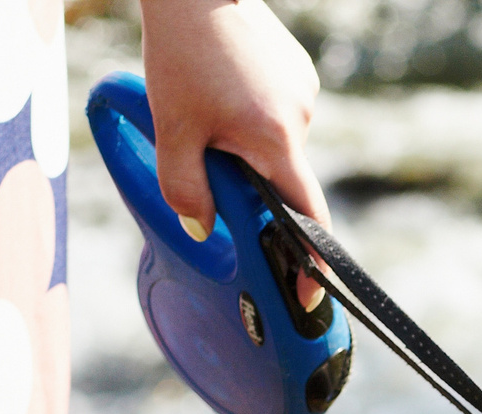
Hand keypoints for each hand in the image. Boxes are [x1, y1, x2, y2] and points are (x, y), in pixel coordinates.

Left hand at [138, 0, 330, 302]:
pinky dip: (250, 111)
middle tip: (203, 141)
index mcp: (276, 140)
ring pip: (274, 141)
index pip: (305, 216)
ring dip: (243, 139)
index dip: (309, 262)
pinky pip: (276, 111)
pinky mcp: (297, 71)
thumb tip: (202, 229)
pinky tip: (222, 82)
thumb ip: (184, 187)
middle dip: (245, 175)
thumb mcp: (172, 126)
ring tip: (206, 98)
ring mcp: (304, 92)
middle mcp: (302, 119)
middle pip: (279, 175)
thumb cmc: (183, 50)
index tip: (310, 295)